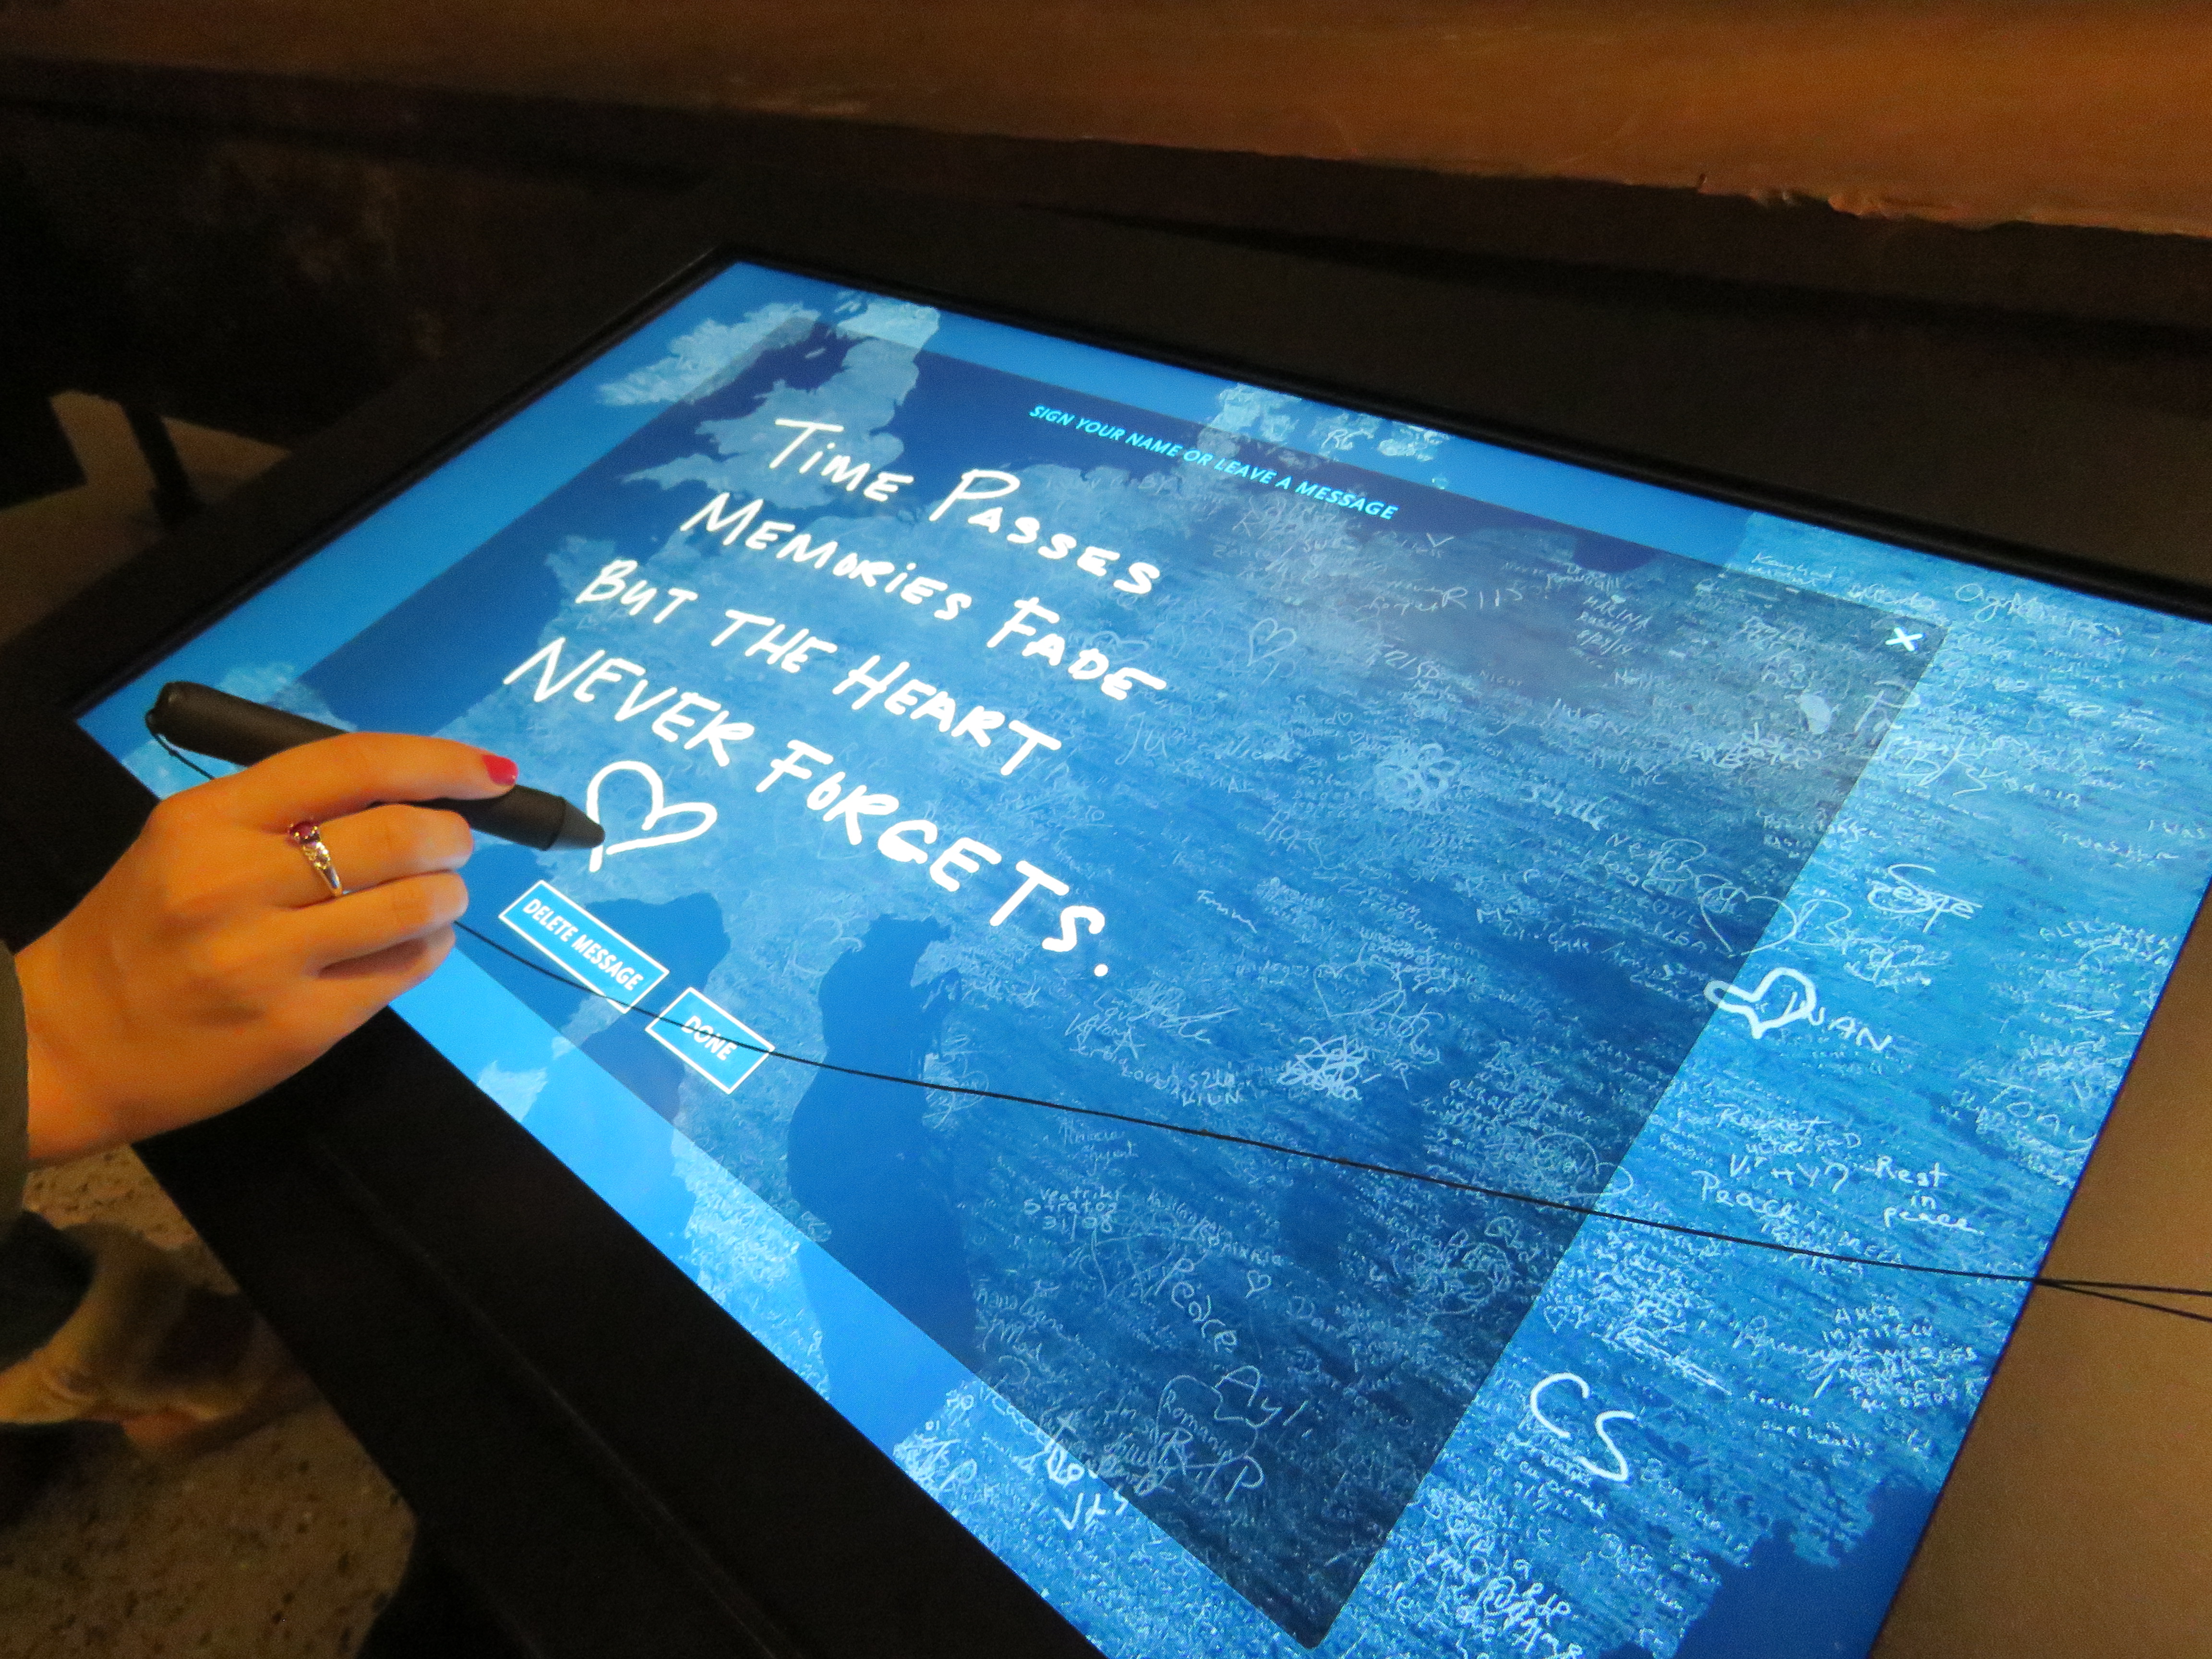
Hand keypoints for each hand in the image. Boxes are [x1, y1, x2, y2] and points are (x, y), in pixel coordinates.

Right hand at [16, 733, 516, 1163]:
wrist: (69, 1045)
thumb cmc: (141, 930)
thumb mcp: (188, 842)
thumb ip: (285, 812)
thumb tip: (410, 792)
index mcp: (209, 820)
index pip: (353, 765)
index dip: (439, 761)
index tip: (491, 774)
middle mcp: (236, 883)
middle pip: (401, 835)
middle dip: (452, 836)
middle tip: (453, 845)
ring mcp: (268, 959)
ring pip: (418, 905)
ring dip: (448, 895)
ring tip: (434, 896)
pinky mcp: (300, 1026)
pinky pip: (405, 970)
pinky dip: (427, 948)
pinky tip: (407, 943)